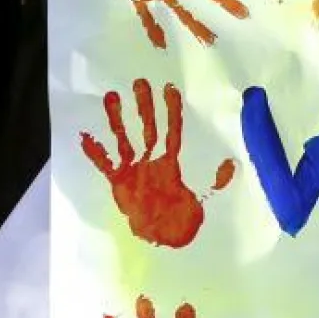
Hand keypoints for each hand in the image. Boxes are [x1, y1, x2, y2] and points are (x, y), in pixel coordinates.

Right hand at [80, 79, 234, 248]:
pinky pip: (105, 164)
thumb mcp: (204, 198)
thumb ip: (217, 181)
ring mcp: (133, 169)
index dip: (172, 112)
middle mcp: (151, 161)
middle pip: (148, 129)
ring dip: (117, 120)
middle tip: (140, 82)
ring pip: (124, 139)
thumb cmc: (182, 215)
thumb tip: (233, 164)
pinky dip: (95, 152)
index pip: (172, 131)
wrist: (162, 235)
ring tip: (110, 96)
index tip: (170, 89)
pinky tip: (85, 136)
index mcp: (171, 163)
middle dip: (145, 106)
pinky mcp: (118, 181)